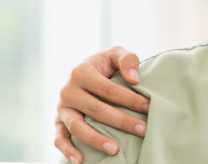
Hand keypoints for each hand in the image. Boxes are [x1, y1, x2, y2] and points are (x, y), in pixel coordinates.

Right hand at [53, 47, 150, 161]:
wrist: (83, 74)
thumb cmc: (104, 66)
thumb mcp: (115, 54)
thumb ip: (127, 59)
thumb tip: (135, 79)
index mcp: (81, 72)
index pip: (108, 89)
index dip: (129, 99)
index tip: (149, 107)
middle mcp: (68, 90)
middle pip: (96, 109)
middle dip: (121, 121)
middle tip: (143, 130)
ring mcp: (62, 109)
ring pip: (77, 127)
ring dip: (96, 139)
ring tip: (115, 150)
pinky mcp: (58, 123)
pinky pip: (59, 138)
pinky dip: (67, 150)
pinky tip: (80, 161)